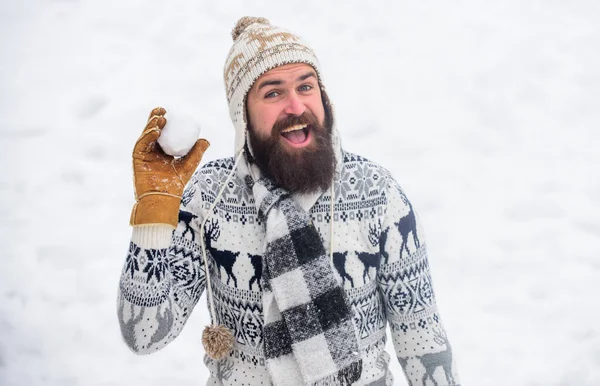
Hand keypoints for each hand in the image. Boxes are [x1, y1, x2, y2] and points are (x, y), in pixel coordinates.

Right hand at [130, 107, 209, 226]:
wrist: (164, 197)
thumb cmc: (176, 184)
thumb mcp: (189, 165)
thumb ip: (196, 152)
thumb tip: (205, 140)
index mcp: (163, 151)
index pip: (163, 132)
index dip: (165, 121)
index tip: (171, 113)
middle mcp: (152, 151)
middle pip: (152, 131)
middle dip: (155, 118)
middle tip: (163, 110)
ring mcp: (144, 154)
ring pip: (146, 135)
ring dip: (152, 125)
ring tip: (161, 118)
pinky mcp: (137, 158)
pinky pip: (142, 144)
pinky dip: (148, 136)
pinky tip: (156, 131)